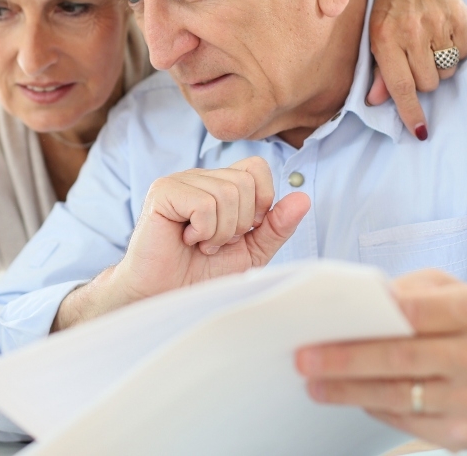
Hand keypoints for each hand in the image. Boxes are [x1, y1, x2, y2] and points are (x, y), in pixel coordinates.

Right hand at [53, 157, 310, 329]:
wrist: (167, 296)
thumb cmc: (202, 275)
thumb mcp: (250, 252)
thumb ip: (276, 226)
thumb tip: (304, 198)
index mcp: (220, 184)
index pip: (257, 169)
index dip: (260, 202)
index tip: (241, 231)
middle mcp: (200, 176)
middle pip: (246, 183)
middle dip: (239, 224)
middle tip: (215, 243)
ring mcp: (180, 181)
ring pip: (227, 193)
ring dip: (220, 232)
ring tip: (201, 245)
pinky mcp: (163, 192)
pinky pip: (205, 204)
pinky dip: (204, 231)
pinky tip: (187, 241)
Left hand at [294, 269, 466, 449]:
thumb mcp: (460, 293)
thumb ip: (414, 291)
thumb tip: (364, 300)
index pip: (413, 312)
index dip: (365, 322)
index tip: (322, 327)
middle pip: (401, 359)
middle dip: (345, 361)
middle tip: (306, 359)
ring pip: (399, 396)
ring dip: (350, 391)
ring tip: (317, 384)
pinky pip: (408, 421)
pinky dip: (376, 408)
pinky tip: (355, 398)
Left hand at [368, 0, 466, 139]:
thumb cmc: (390, 11)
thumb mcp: (376, 38)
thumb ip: (379, 71)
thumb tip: (376, 101)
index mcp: (384, 38)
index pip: (400, 85)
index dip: (410, 111)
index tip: (421, 132)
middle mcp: (410, 31)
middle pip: (428, 83)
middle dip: (424, 79)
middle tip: (417, 59)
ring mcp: (437, 22)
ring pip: (447, 71)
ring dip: (440, 66)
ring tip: (430, 45)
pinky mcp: (460, 16)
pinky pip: (464, 53)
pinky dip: (457, 50)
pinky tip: (444, 35)